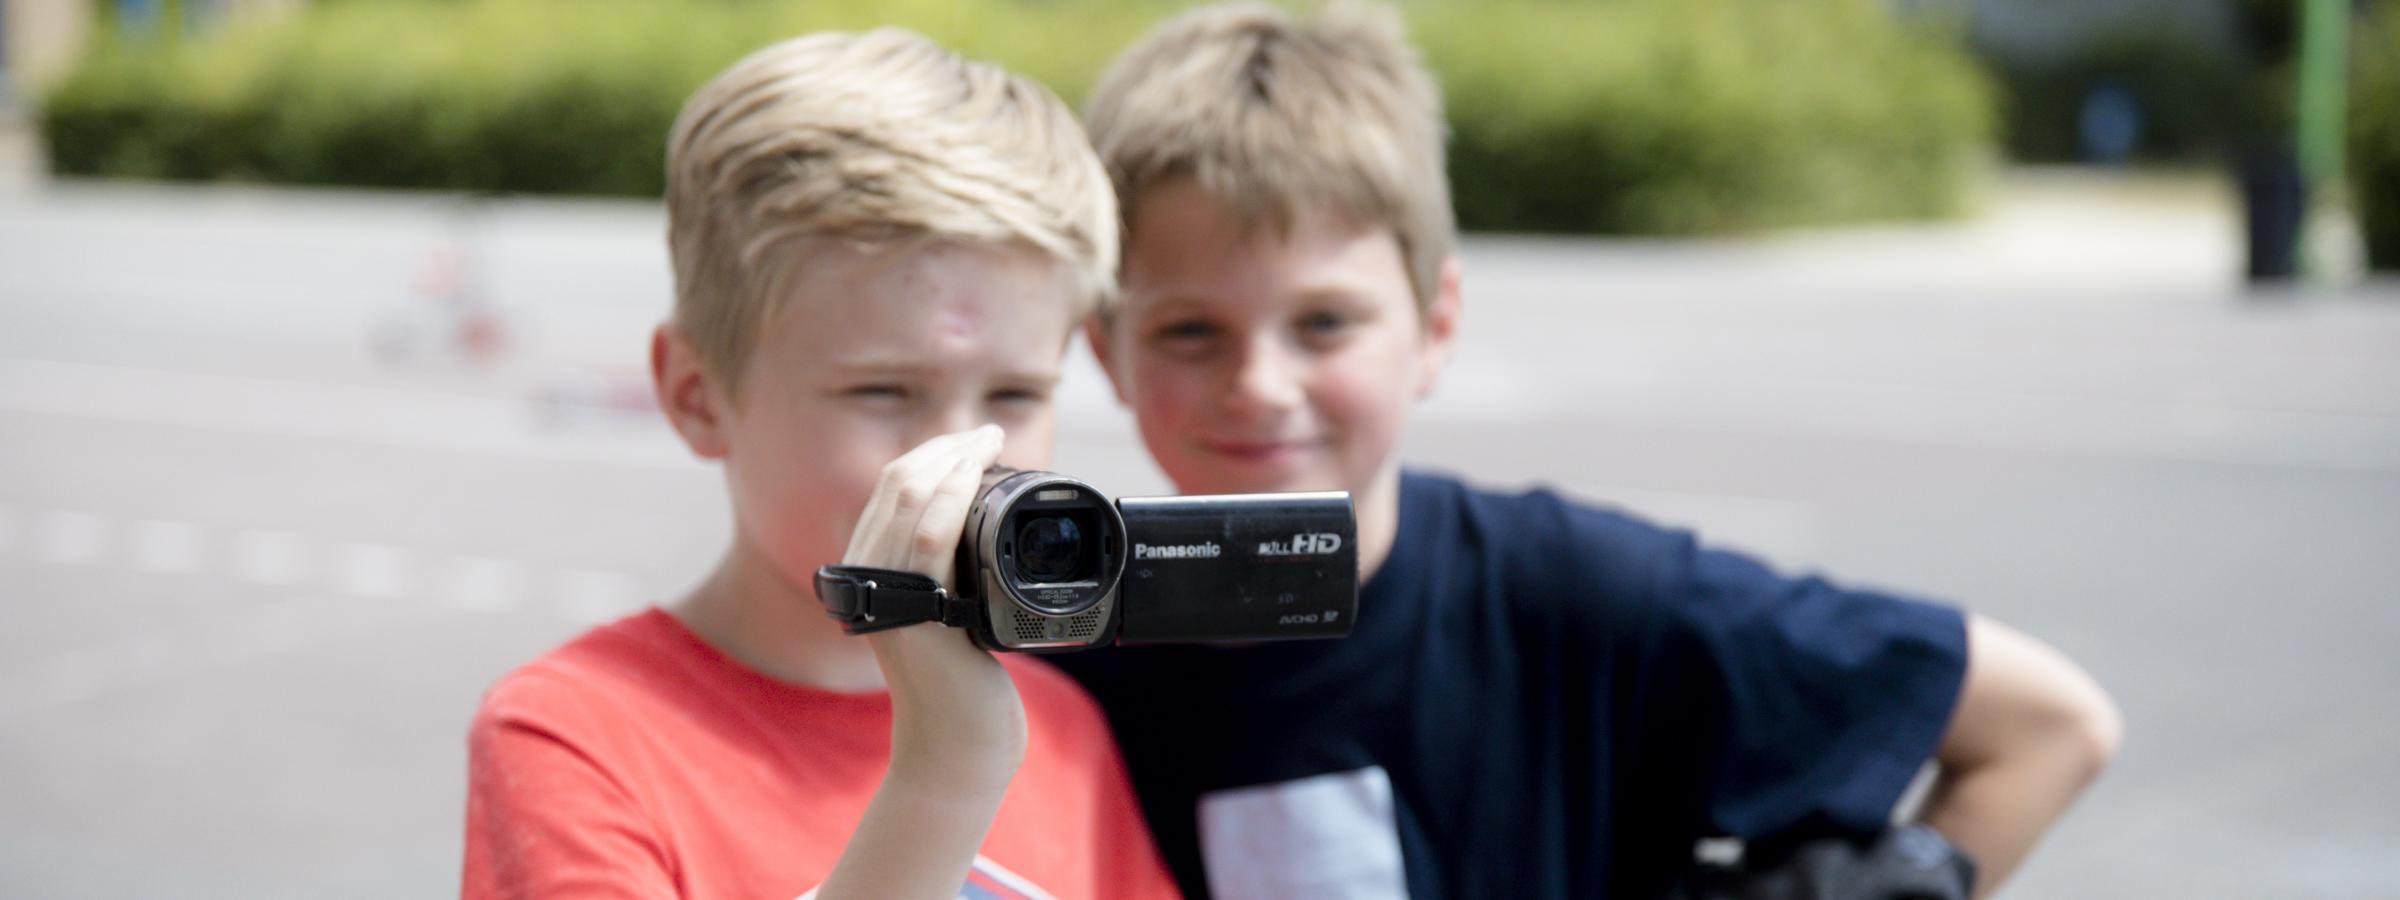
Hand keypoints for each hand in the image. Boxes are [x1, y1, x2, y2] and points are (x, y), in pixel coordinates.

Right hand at [840, 424, 1025, 788]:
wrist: (959, 741)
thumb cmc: (965, 680)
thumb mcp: (953, 611)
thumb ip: (950, 571)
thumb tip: (980, 523)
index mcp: (871, 569)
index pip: (891, 490)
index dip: (932, 452)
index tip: (975, 438)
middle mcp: (867, 576)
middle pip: (898, 484)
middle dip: (946, 446)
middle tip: (990, 432)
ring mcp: (886, 593)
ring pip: (909, 501)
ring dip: (954, 460)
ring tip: (989, 442)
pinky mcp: (912, 614)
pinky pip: (927, 540)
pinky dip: (952, 499)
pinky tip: (974, 476)